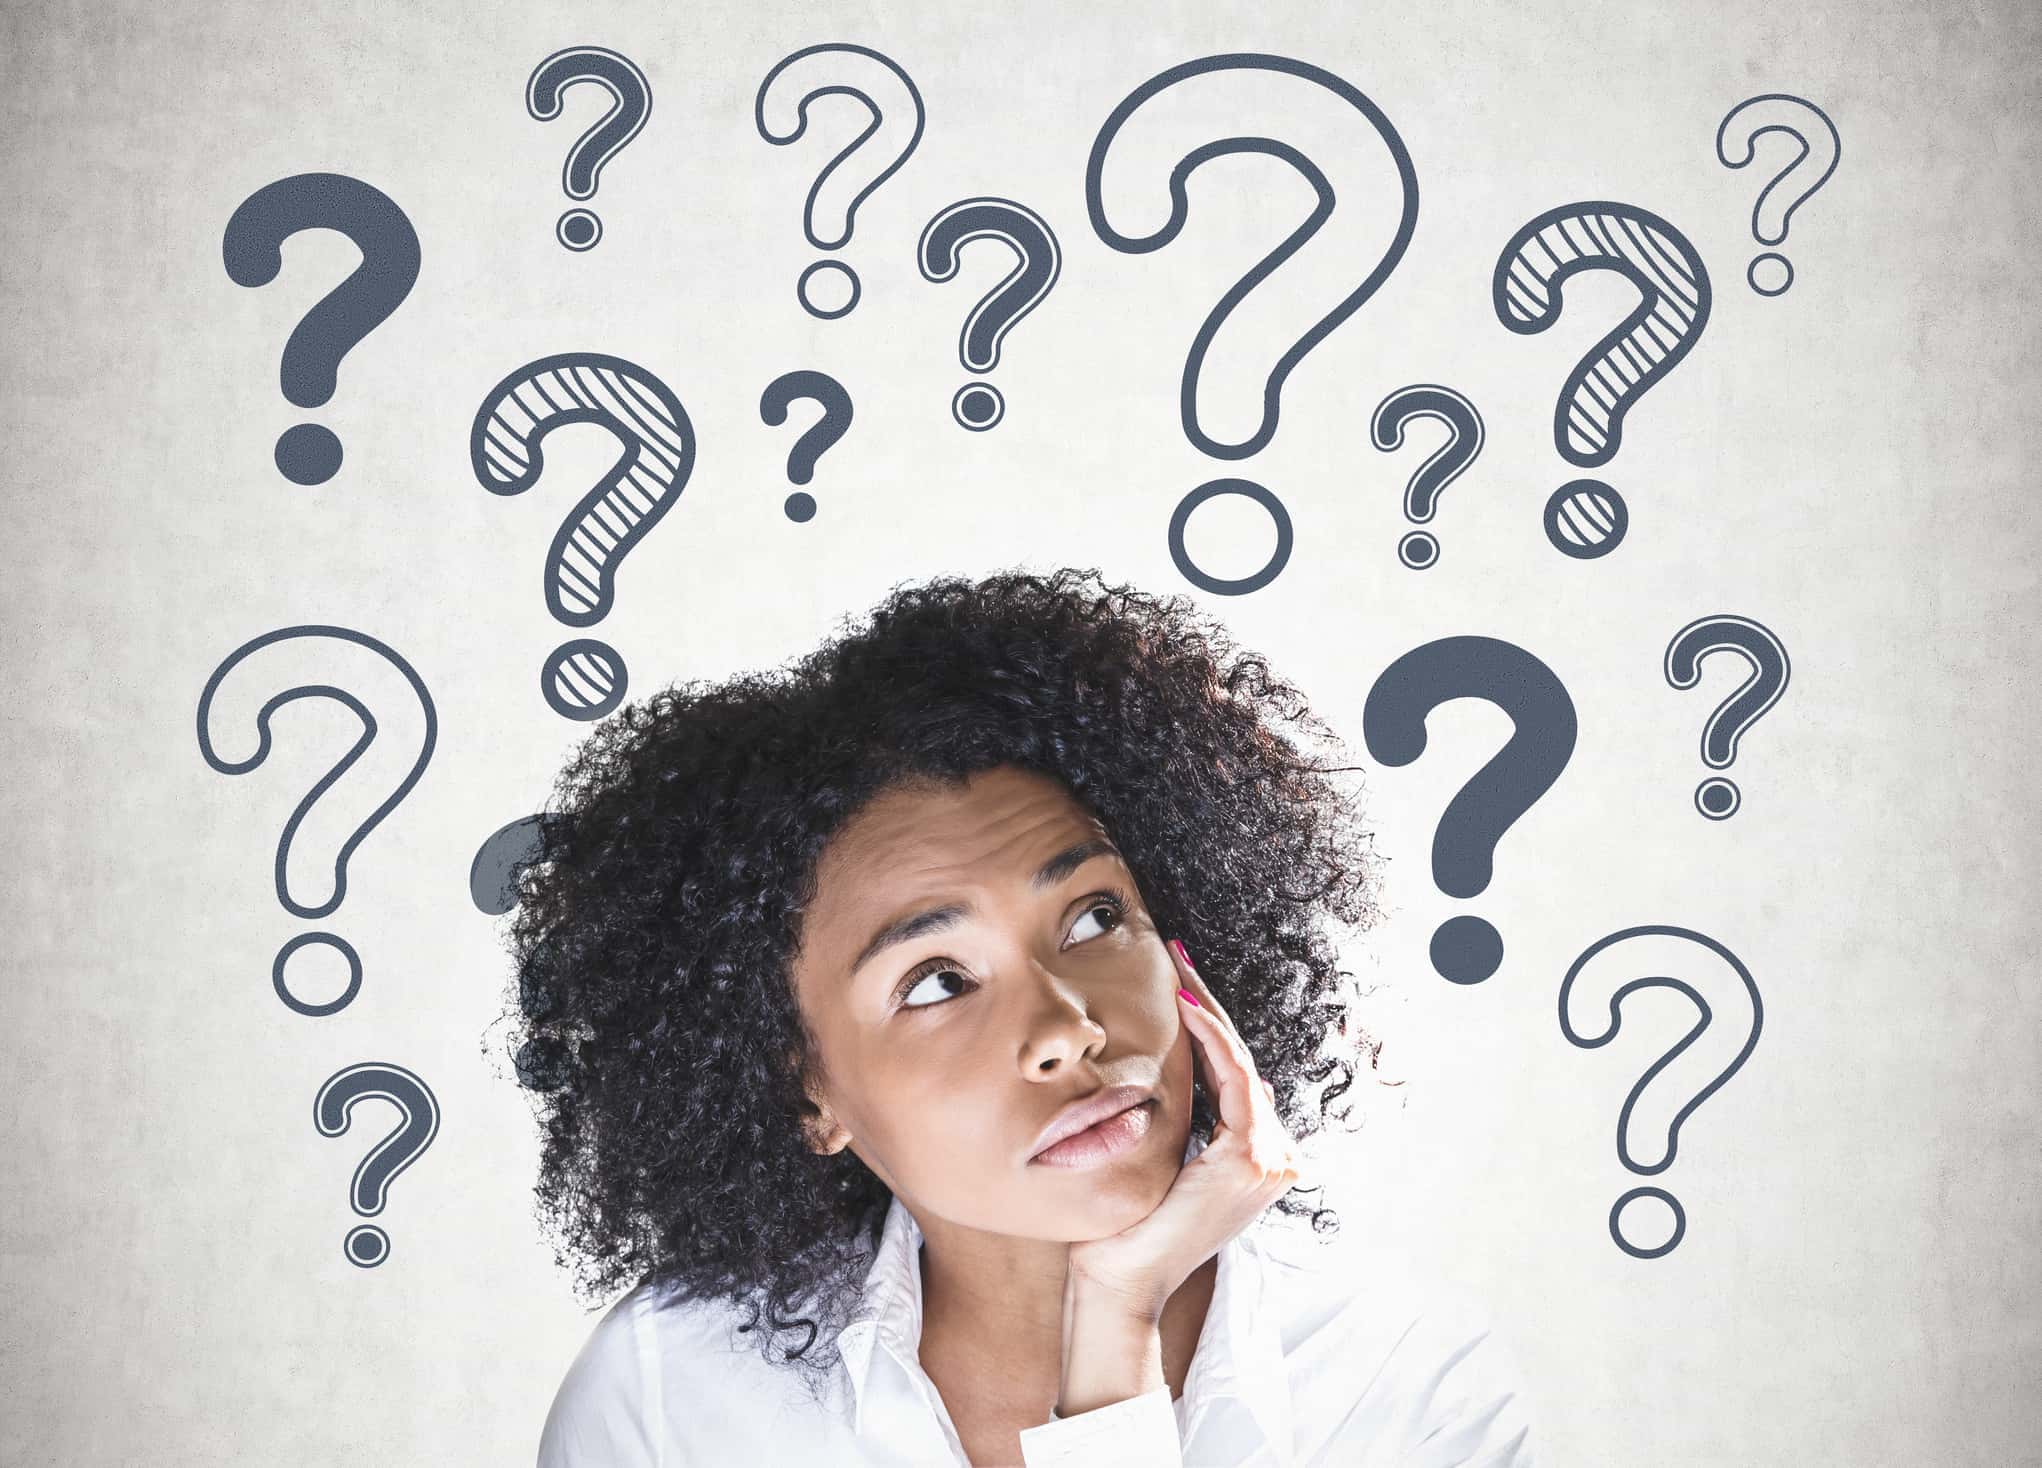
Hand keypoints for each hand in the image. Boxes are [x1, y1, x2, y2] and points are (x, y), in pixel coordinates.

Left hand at [1063, 937, 1304, 1321]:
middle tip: (1178, 955)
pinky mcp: (1248, 1158)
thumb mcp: (1165, 1162)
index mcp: (1258, 1160)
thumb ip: (1188, 1125)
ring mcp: (1269, 1160)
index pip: (1236, 1075)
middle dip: (1208, 1004)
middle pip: (1241, 1061)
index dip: (1209, 1025)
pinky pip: (1234, 1079)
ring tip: (1177, 969)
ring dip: (1206, 1011)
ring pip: (1239, 1062)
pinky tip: (1183, 1010)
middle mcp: (1274, 1159)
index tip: (1180, 982)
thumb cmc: (1128, 1229)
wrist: (1121, 1280)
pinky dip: (1210, 1040)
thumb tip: (1211, 1081)